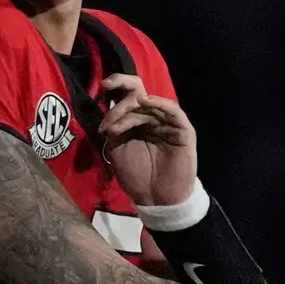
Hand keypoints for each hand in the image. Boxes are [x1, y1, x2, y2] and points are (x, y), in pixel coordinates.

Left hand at [98, 74, 196, 205]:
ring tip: (116, 124)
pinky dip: (159, 103)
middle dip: (120, 97)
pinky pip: (172, 111)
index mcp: (135, 120)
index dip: (116, 84)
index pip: (127, 94)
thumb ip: (113, 127)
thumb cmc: (137, 176)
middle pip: (138, 92)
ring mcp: (167, 122)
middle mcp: (151, 117)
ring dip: (129, 109)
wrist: (156, 198)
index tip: (102, 84)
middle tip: (108, 121)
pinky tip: (145, 101)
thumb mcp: (117, 149)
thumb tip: (107, 107)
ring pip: (149, 102)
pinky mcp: (181, 130)